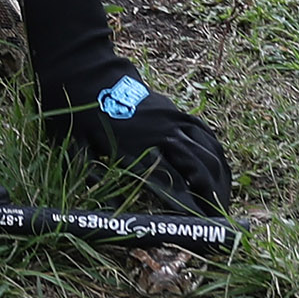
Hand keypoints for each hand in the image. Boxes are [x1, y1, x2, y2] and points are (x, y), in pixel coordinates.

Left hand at [20, 0, 231, 213]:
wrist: (83, 70)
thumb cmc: (76, 114)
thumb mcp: (76, 150)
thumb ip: (96, 180)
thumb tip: (112, 212)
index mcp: (136, 148)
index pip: (174, 187)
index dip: (192, 210)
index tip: (203, 227)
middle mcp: (160, 133)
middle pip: (201, 170)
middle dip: (214, 198)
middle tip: (219, 219)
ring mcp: (172, 119)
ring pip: (210, 152)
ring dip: (221, 179)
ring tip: (222, 202)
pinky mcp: (176, 110)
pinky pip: (206, 134)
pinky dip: (217, 155)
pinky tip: (220, 171)